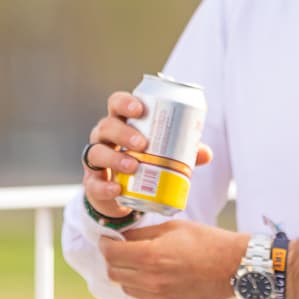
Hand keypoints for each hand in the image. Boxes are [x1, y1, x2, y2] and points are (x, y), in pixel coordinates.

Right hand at [82, 91, 213, 217]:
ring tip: (133, 165)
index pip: (116, 104)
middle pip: (106, 126)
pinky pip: (94, 183)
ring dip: (114, 158)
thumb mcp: (161, 155)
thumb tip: (206, 153)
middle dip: (123, 132)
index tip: (140, 108)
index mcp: (122, 123)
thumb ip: (182, 152)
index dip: (125, 103)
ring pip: (96, 152)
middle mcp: (104, 138)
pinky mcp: (92, 184)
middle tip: (142, 143)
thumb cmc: (143, 163)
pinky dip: (105, 186)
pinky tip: (117, 189)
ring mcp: (95, 161)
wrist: (123, 195)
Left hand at [95, 219, 247, 298]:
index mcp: (150, 256)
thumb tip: (120, 238)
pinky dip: (144, 288)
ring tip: (142, 264)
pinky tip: (159, 276)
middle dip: (114, 261)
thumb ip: (142, 234)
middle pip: (114, 274)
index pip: (111, 254)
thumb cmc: (207, 241)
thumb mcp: (173, 228)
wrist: (234, 266)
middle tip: (122, 251)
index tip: (107, 240)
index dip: (105, 244)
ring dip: (128, 276)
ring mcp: (160, 298)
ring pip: (127, 289)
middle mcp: (151, 280)